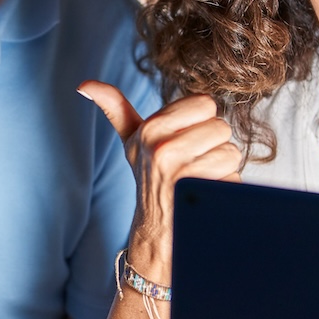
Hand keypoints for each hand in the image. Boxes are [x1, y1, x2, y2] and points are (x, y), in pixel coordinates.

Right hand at [77, 82, 241, 282]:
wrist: (155, 232)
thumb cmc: (149, 179)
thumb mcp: (132, 142)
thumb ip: (115, 108)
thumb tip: (85, 86)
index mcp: (149, 130)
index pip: (205, 103)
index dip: (201, 122)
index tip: (185, 140)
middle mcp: (162, 148)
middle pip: (221, 127)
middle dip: (212, 146)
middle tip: (192, 164)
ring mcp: (181, 171)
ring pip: (231, 152)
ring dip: (221, 168)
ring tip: (198, 179)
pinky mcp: (201, 192)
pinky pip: (234, 176)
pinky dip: (226, 187)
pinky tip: (206, 195)